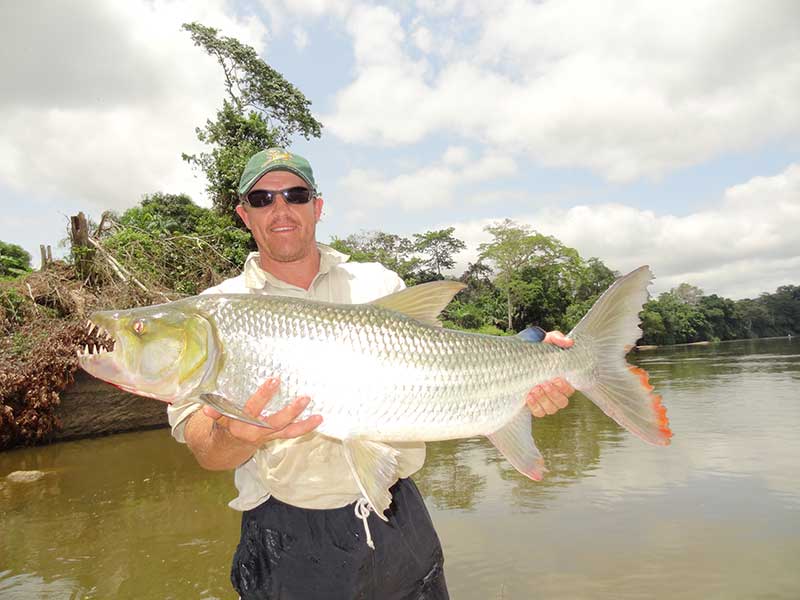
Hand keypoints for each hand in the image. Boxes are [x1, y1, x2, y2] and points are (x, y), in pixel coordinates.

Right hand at [204, 378, 321, 446]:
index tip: (274, 381)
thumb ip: (215, 413)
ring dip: (304, 424)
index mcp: (241, 425)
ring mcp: (268, 436)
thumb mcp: (218, 419)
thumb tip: (205, 409)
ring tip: (319, 416)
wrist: (228, 449)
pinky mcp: (275, 437)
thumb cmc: (225, 425)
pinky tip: (319, 419)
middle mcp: (257, 432)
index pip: (253, 408)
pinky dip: (305, 428)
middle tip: (305, 398)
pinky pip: (291, 433)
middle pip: (276, 422)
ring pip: (288, 431)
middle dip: (291, 411)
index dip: (263, 396)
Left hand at [526, 331, 575, 417]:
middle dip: (553, 394)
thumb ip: (557, 339)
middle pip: (562, 402)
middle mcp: (556, 392)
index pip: (570, 389)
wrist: (513, 359)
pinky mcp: (534, 406)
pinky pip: (539, 413)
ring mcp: (545, 400)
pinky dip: (535, 406)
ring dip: (544, 400)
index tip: (555, 378)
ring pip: (552, 409)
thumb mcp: (544, 340)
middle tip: (543, 383)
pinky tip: (528, 396)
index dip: (564, 386)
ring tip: (534, 389)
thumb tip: (568, 342)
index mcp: (562, 378)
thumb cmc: (534, 349)